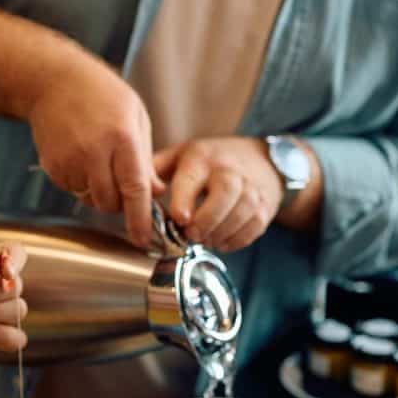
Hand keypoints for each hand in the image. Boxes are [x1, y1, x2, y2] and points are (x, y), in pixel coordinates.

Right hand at [27, 60, 164, 246]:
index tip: (144, 239)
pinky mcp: (53, 167)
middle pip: (110, 202)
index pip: (134, 189)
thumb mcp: (135, 116)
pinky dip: (82, 184)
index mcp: (121, 138)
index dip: (140, 218)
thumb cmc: (100, 94)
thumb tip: (155, 193)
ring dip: (101, 193)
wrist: (53, 82)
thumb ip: (145, 158)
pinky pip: (74, 191)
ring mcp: (70, 161)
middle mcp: (94, 152)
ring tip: (100, 161)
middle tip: (123, 184)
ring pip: (91, 199)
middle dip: (120, 203)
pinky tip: (82, 157)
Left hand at [153, 137, 282, 252]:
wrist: (261, 159)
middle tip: (192, 235)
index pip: (193, 177)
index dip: (185, 199)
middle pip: (224, 194)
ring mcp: (252, 187)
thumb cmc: (211, 160)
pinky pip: (254, 227)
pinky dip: (237, 240)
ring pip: (242, 212)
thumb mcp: (182, 155)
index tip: (178, 218)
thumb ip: (156, 170)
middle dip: (207, 220)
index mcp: (202, 158)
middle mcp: (229, 170)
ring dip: (220, 233)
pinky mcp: (265, 205)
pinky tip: (221, 241)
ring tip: (205, 240)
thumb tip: (132, 191)